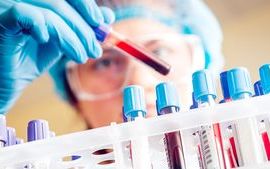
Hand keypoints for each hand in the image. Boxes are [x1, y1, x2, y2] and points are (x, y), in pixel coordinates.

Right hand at [0, 0, 114, 113]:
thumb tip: (108, 17)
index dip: (86, 6)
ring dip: (71, 36)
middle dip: (83, 28)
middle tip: (94, 49)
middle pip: (62, 2)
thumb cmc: (32, 58)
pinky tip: (47, 42)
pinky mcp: (1, 19)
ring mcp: (9, 5)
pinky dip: (46, 28)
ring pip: (51, 11)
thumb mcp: (63, 40)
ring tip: (80, 56)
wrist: (9, 81)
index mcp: (38, 1)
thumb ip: (82, 27)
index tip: (101, 24)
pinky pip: (27, 15)